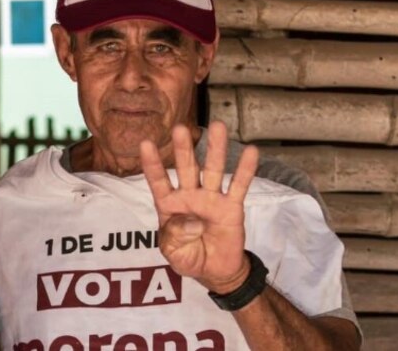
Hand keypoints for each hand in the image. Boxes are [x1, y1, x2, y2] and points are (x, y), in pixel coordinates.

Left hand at [140, 121, 257, 293]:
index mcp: (169, 205)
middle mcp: (190, 196)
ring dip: (216, 149)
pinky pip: (239, 186)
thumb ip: (175, 237)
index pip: (158, 181)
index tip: (145, 143)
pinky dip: (245, 170)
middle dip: (183, 149)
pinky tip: (251, 151)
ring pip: (214, 170)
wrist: (214, 271)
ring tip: (217, 125)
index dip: (152, 164)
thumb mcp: (172, 252)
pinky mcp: (232, 207)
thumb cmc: (188, 257)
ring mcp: (212, 199)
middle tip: (180, 128)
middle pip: (186, 168)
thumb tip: (192, 221)